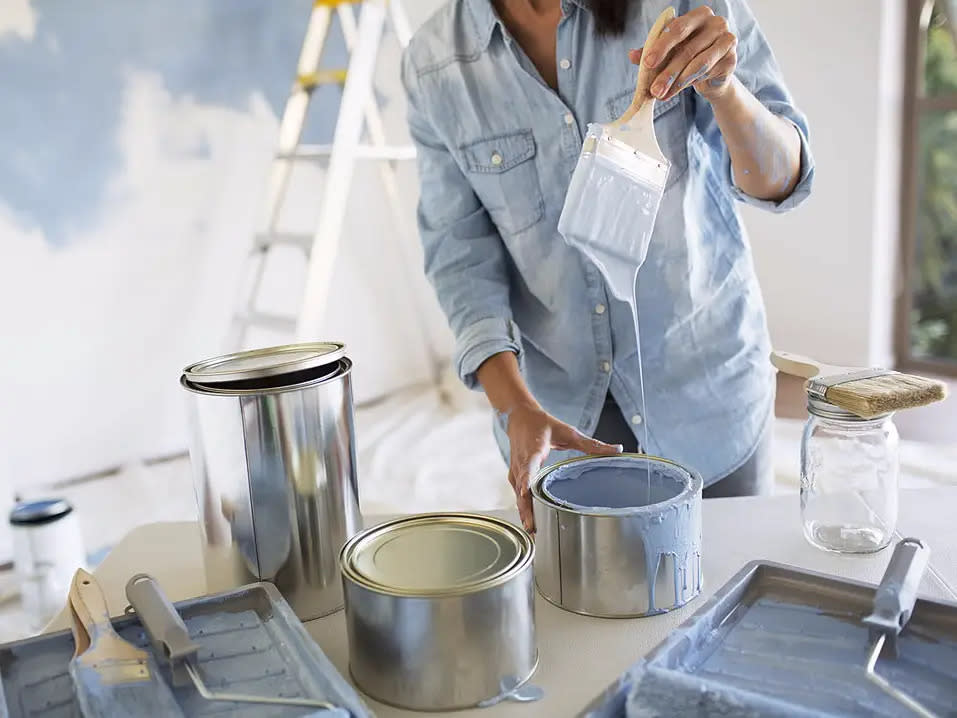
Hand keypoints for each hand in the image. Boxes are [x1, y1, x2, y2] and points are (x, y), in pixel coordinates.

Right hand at [505, 404, 622, 532]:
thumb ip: (592, 444)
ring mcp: (516, 470)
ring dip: (524, 511)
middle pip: (522, 489)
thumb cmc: (542, 424)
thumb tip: (617, 449)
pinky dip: (523, 507)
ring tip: (533, 530)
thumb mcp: (568, 432)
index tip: (526, 492)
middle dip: (526, 508)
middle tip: (533, 527)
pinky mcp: (515, 476)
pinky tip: (529, 521)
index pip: (529, 467)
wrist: (519, 417)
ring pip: (518, 494)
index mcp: (534, 450)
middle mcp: (522, 463)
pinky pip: (518, 494)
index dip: (527, 481)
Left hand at [628, 5, 737, 102]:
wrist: (711, 75)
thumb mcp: (667, 53)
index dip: (661, 46)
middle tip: (653, 89)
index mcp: (698, 15)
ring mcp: (727, 40)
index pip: (678, 27)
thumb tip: (632, 55)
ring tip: (661, 95)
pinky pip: (708, 73)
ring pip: (698, 63)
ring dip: (677, 81)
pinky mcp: (732, 59)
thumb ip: (651, 52)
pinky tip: (676, 91)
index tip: (647, 63)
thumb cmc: (687, 57)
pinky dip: (690, 84)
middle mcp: (716, 23)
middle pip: (688, 48)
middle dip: (667, 71)